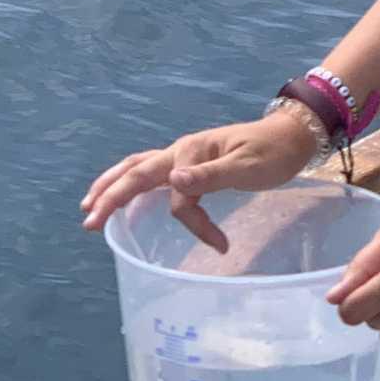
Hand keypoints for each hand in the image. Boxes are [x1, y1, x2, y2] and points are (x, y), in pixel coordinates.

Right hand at [78, 112, 316, 252]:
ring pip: (138, 167)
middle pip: (136, 172)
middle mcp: (181, 150)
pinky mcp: (188, 161)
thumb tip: (174, 180)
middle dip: (111, 196)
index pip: (180, 196)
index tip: (221, 245)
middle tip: (89, 222)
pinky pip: (150, 170)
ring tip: (89, 205)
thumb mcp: (248, 167)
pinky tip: (122, 192)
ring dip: (112, 185)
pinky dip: (130, 181)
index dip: (195, 224)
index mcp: (192, 152)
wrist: (290, 136)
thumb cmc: (272, 153)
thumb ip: (211, 175)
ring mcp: (183, 154)